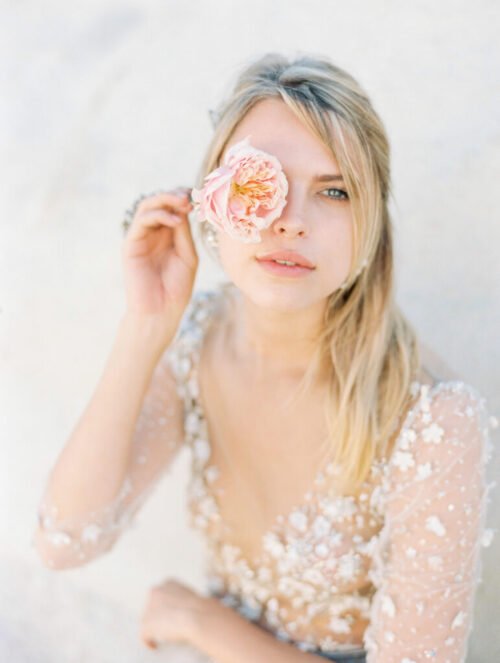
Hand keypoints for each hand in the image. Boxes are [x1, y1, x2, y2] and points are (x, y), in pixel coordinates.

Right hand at [122, 187, 198, 318]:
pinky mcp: (130, 244)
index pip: (171, 209)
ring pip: (147, 207)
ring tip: (182, 204)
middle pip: (158, 203)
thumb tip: (183, 208)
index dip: (182, 199)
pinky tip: (174, 220)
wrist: (161, 311)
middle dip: (173, 196)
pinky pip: (141, 221)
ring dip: (165, 200)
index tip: (198, 196)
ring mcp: (140, 238)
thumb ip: (184, 233)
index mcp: (167, 237)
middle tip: (188, 197)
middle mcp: (152, 234)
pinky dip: (158, 215)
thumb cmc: (176, 288)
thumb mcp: (187, 256)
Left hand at [139, 577, 206, 649]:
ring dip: (154, 627)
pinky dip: (149, 641)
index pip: (161, 594)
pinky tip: (155, 645)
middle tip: (167, 625)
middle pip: (151, 606)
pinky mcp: (147, 624)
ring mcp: (150, 607)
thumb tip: (185, 609)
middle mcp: (156, 591)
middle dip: (157, 615)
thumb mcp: (193, 596)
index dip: (165, 606)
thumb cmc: (200, 608)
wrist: (196, 615)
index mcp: (168, 583)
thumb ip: (183, 599)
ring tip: (163, 635)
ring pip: (147, 620)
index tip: (171, 613)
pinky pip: (144, 635)